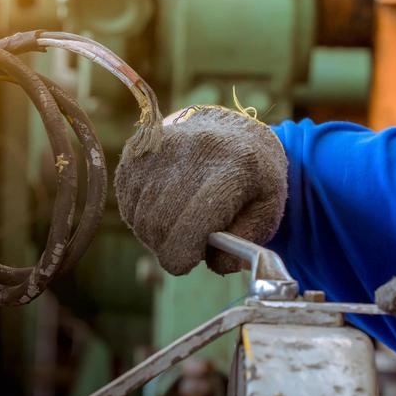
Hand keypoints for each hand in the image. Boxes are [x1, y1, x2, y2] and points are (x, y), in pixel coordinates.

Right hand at [115, 106, 287, 274]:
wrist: (233, 131)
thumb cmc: (253, 179)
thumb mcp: (268, 210)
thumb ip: (246, 241)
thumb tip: (216, 264)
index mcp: (237, 166)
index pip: (196, 220)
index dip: (184, 252)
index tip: (186, 264)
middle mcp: (195, 150)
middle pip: (162, 221)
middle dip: (169, 248)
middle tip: (185, 249)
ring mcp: (162, 146)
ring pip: (142, 215)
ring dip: (155, 234)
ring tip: (178, 228)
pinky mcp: (138, 149)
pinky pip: (127, 201)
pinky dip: (141, 217)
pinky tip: (164, 211)